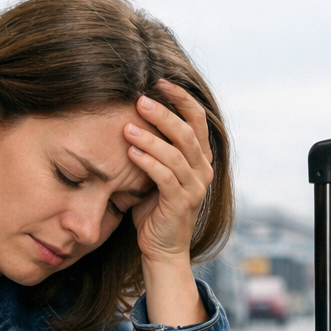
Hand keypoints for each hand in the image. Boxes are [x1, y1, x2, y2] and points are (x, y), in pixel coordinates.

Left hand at [124, 81, 213, 326]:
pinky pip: (165, 177)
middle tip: (140, 100)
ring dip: (150, 138)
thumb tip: (132, 115)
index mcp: (200, 158)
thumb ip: (154, 148)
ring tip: (127, 127)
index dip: (181, 98)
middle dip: (163, 113)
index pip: (197, 118)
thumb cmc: (155, 208)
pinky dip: (148, 162)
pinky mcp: (181, 203)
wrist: (162, 248)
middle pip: (187, 132)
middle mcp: (203, 170)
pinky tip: (131, 153)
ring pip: (176, 153)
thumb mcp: (157, 172)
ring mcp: (195, 187)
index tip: (160, 82)